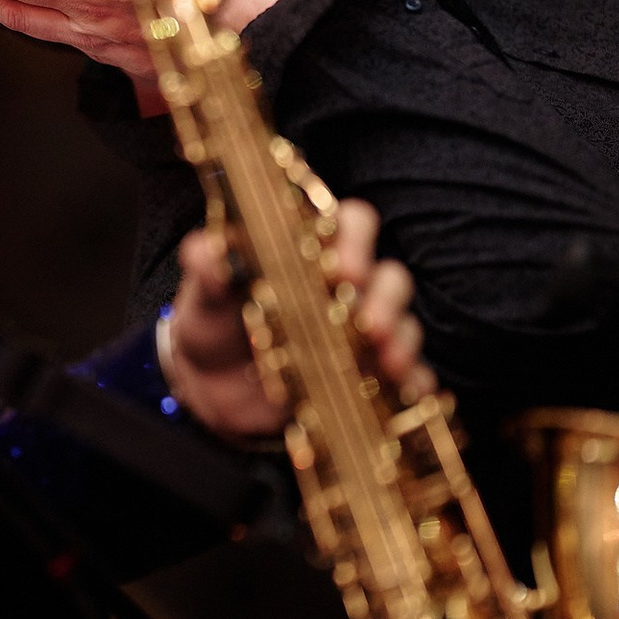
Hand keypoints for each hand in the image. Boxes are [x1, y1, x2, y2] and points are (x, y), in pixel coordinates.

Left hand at [164, 200, 436, 443]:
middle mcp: (347, 290)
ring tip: (385, 359)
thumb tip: (204, 250)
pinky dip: (414, 384)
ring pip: (403, 325)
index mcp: (313, 254)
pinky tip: (409, 392)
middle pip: (388, 277)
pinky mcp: (367, 378)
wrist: (211, 388)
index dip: (356, 238)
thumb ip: (206, 269)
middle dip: (385, 296)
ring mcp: (362, 335)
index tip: (341, 266)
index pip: (351, 226)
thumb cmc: (216, 323)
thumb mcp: (204, 296)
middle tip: (368, 322)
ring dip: (402, 340)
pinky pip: (407, 379)